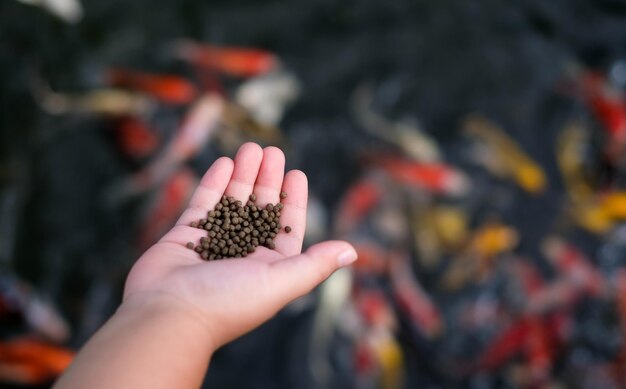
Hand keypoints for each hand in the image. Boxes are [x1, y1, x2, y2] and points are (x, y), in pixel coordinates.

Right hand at [122, 143, 356, 348]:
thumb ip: (315, 264)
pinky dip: (214, 183)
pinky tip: (224, 162)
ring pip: (232, 202)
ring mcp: (213, 244)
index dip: (293, 200)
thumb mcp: (280, 282)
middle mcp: (242, 255)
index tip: (296, 173)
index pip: (286, 227)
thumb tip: (352, 251)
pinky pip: (203, 204)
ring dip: (243, 175)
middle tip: (272, 150)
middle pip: (259, 209)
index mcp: (268, 267)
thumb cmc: (228, 302)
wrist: (167, 314)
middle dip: (268, 179)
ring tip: (251, 148)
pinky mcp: (185, 237)